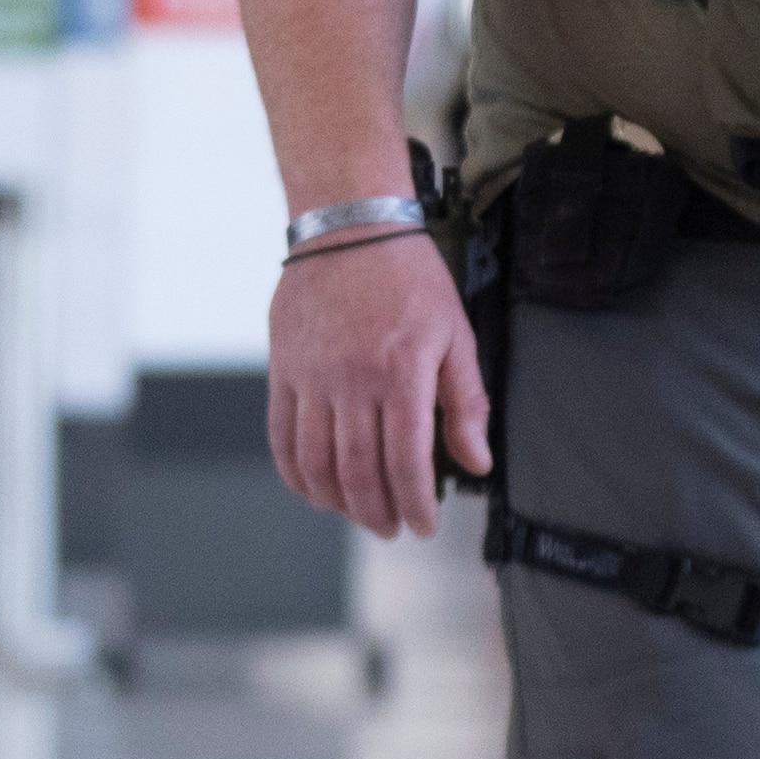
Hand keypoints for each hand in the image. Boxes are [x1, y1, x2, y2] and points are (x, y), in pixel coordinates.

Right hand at [267, 234, 489, 542]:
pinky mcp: (282, 372)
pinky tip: (315, 491)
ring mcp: (311, 378)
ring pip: (316, 463)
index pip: (406, 460)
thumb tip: (476, 461)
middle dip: (378, 512)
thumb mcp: (457, 334)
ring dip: (337, 501)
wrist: (350, 230)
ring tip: (359, 515)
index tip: (423, 526)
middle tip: (393, 528)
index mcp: (401, 372)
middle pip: (358, 471)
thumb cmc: (412, 280)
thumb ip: (467, 403)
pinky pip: (282, 438)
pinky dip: (296, 474)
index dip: (415, 502)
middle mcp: (352, 380)